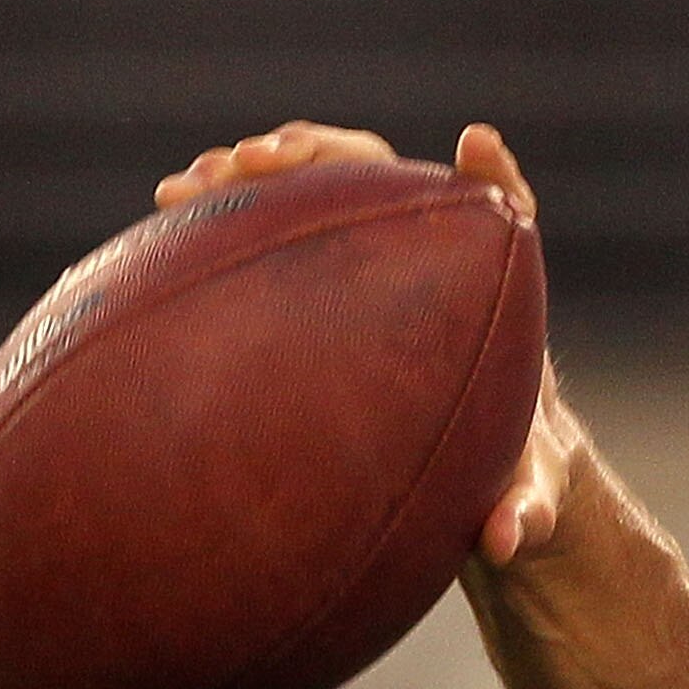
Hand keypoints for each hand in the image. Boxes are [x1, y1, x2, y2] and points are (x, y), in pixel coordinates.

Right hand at [155, 120, 574, 567]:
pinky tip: (162, 221)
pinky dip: (223, 217)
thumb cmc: (506, 474)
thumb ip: (526, 511)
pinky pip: (272, 230)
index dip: (493, 178)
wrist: (471, 474)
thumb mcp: (522, 496)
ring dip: (251, 174)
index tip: (476, 145)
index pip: (503, 210)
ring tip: (186, 187)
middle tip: (258, 162)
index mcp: (492, 292)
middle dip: (320, 155)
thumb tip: (507, 542)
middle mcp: (428, 260)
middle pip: (381, 177)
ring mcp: (367, 261)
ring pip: (314, 191)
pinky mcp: (321, 278)